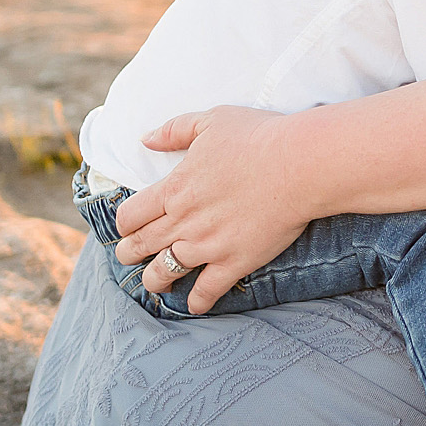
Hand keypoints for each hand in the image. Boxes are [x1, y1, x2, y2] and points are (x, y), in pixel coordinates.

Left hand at [112, 106, 307, 309]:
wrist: (300, 164)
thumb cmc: (259, 138)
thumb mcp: (211, 120)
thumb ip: (174, 130)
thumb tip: (145, 139)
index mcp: (174, 188)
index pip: (130, 216)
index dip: (124, 224)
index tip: (128, 227)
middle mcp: (183, 221)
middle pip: (139, 246)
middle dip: (129, 254)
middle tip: (130, 256)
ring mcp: (207, 245)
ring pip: (163, 273)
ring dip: (154, 280)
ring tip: (157, 282)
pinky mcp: (234, 262)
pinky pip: (205, 291)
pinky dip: (195, 302)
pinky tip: (194, 304)